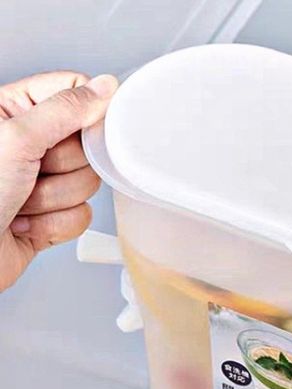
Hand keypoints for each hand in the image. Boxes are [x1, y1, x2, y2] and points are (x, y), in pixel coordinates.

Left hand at [0, 71, 116, 291]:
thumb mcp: (16, 139)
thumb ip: (64, 110)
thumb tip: (104, 87)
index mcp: (13, 111)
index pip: (72, 94)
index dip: (86, 114)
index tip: (78, 133)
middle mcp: (29, 145)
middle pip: (87, 147)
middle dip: (63, 168)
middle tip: (32, 172)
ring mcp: (40, 182)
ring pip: (87, 185)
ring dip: (54, 200)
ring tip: (20, 203)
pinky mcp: (50, 217)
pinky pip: (82, 216)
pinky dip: (55, 225)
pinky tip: (24, 225)